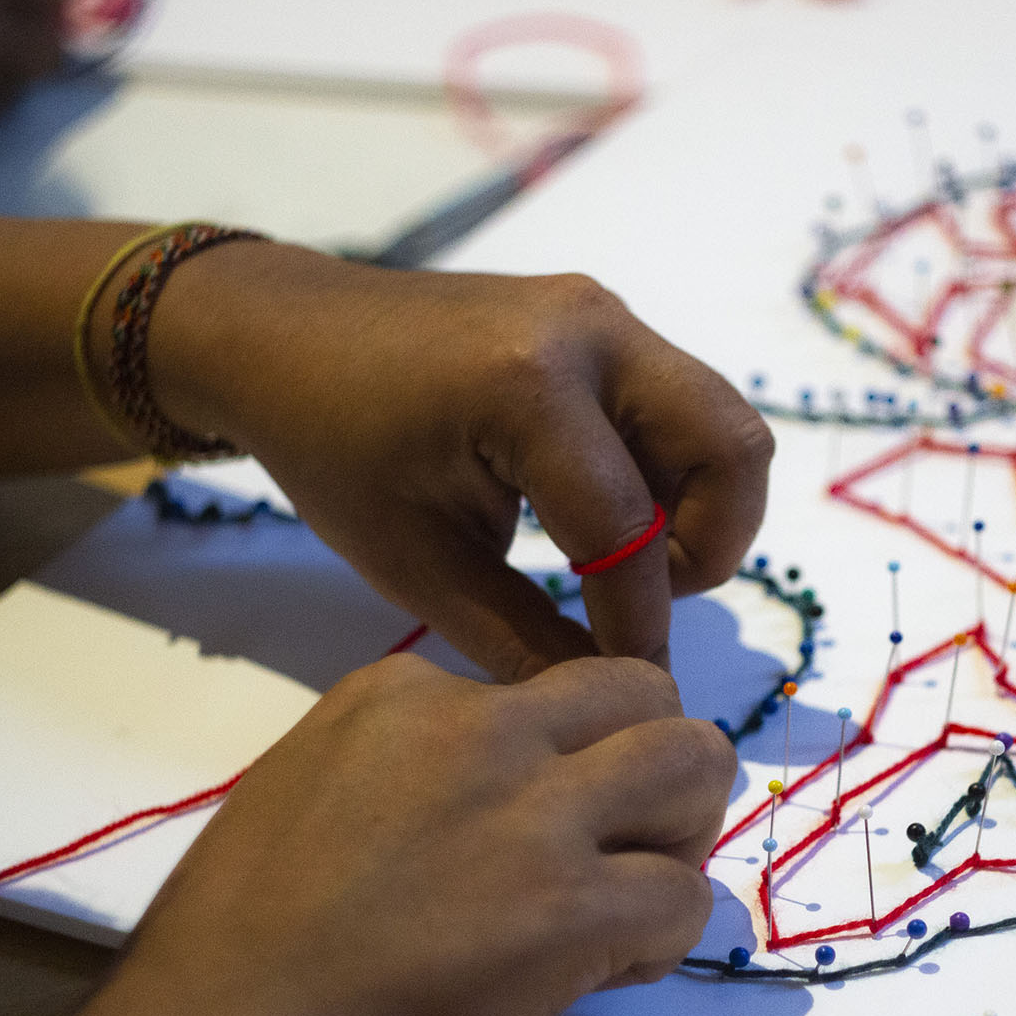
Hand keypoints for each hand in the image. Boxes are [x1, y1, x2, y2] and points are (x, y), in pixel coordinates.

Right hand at [0, 652, 734, 1015]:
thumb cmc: (237, 938)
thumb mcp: (305, 784)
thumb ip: (403, 766)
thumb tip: (486, 799)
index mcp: (405, 693)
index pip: (544, 688)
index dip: (561, 757)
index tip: (535, 821)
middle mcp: (484, 728)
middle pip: (643, 693)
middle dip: (658, 758)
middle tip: (635, 832)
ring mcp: (535, 812)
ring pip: (694, 762)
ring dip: (687, 826)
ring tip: (646, 885)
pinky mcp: (573, 904)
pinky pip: (685, 895)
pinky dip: (669, 933)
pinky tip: (622, 964)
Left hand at [150, 244, 775, 680]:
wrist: (284, 335)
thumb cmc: (330, 449)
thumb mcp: (417, 562)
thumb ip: (522, 636)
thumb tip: (614, 698)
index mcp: (527, 389)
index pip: (627, 531)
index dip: (636, 622)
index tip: (627, 681)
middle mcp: (591, 335)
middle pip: (731, 449)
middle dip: (711, 547)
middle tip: (643, 596)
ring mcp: (605, 317)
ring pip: (722, 425)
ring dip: (699, 508)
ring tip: (621, 558)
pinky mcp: (605, 322)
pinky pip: (682, 405)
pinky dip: (670, 472)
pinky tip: (596, 512)